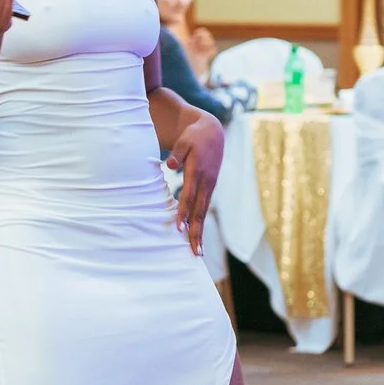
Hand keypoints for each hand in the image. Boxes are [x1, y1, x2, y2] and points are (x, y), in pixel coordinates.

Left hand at [166, 112, 224, 254]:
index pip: (189, 195)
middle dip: (196, 231)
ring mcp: (210, 186)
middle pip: (199, 210)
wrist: (213, 132)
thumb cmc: (194, 137)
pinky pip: (204, 207)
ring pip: (203, 212)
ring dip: (200, 232)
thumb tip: (170, 165)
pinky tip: (196, 235)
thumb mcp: (184, 140)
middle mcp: (206, 182)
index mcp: (198, 171)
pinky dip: (200, 222)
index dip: (184, 211)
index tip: (179, 227)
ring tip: (198, 251)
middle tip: (195, 252)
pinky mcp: (210, 187)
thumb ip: (177, 153)